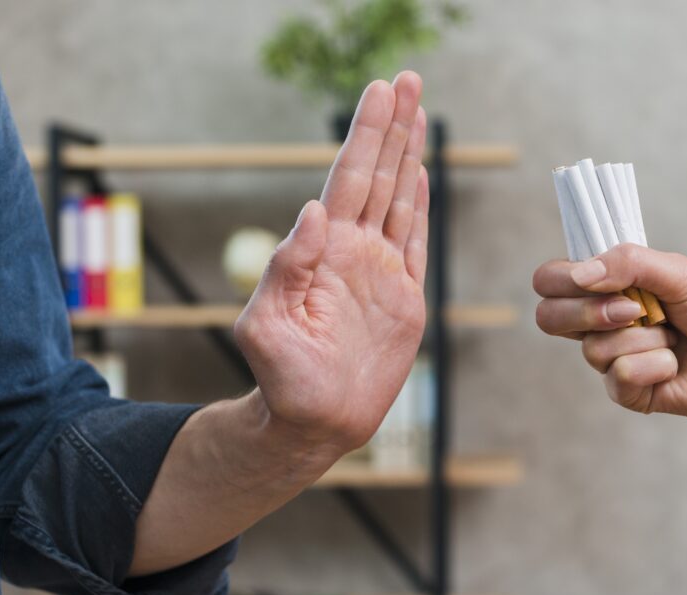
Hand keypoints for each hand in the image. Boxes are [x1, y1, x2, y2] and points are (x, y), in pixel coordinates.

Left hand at [235, 72, 428, 455]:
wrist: (316, 422)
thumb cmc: (282, 379)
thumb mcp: (265, 324)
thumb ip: (285, 266)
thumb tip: (313, 210)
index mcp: (325, 251)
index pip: (349, 179)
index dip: (366, 135)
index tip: (380, 92)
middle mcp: (355, 251)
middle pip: (378, 176)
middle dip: (392, 128)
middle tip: (408, 79)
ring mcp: (381, 272)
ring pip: (401, 200)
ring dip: (410, 156)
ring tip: (418, 112)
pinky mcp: (404, 298)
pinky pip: (416, 242)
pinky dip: (421, 206)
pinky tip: (421, 175)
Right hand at [533, 244, 686, 446]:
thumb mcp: (677, 271)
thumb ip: (628, 262)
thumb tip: (580, 274)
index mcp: (607, 287)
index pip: (550, 280)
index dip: (561, 280)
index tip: (596, 279)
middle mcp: (601, 323)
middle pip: (550, 318)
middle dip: (590, 312)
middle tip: (634, 310)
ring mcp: (612, 358)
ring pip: (593, 348)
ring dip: (642, 338)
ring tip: (672, 337)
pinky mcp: (628, 391)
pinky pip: (619, 376)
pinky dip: (654, 365)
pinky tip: (674, 365)